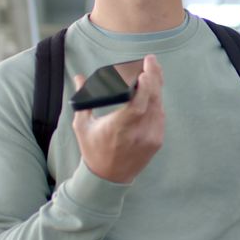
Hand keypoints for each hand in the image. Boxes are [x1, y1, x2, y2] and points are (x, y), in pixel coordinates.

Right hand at [71, 55, 164, 183]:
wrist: (108, 178)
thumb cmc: (93, 150)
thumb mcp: (82, 126)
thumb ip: (83, 99)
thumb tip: (79, 77)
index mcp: (119, 127)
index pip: (138, 103)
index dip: (146, 86)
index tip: (145, 70)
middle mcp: (137, 132)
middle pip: (152, 100)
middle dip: (154, 77)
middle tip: (151, 61)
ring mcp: (150, 137)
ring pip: (159, 106)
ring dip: (157, 87)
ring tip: (152, 71)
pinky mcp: (157, 141)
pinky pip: (160, 116)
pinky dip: (157, 102)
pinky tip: (154, 90)